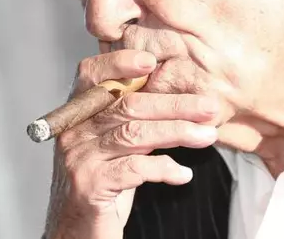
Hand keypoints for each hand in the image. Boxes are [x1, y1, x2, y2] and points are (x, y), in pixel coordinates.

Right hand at [44, 49, 219, 238]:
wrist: (76, 231)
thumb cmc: (103, 183)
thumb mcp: (114, 144)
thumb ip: (133, 118)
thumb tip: (180, 94)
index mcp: (78, 113)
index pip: (91, 74)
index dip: (119, 62)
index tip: (153, 61)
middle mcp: (74, 131)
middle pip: (127, 105)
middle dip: (175, 104)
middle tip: (209, 107)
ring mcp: (79, 158)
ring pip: (134, 134)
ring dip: (178, 132)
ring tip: (207, 136)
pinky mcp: (89, 186)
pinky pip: (134, 169)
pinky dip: (164, 169)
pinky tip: (183, 174)